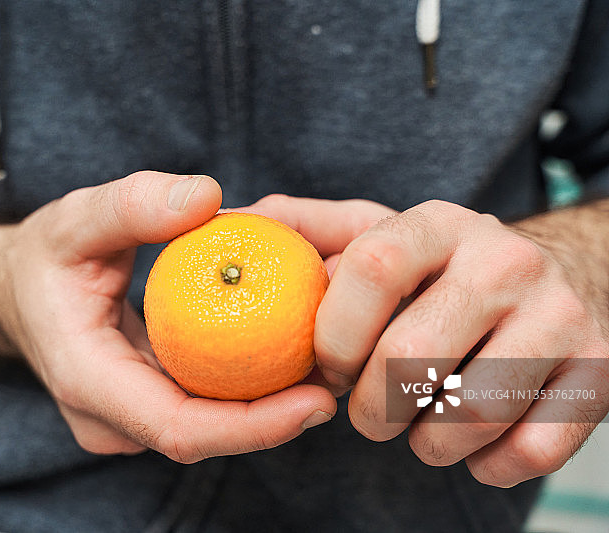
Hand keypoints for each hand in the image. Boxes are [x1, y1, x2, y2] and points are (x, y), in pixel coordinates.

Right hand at [0, 172, 336, 462]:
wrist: (17, 291)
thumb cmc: (45, 256)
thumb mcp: (78, 217)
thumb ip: (133, 204)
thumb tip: (205, 196)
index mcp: (87, 381)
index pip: (178, 428)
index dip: (252, 427)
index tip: (316, 402)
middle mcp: (109, 420)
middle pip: (207, 437)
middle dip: (279, 417)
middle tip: (344, 370)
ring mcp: (126, 422)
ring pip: (211, 429)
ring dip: (272, 404)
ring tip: (330, 360)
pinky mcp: (144, 411)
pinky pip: (205, 408)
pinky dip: (249, 386)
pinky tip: (291, 351)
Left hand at [243, 195, 608, 486]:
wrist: (559, 279)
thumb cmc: (439, 273)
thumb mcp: (380, 235)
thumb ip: (305, 231)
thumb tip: (228, 221)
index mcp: (436, 223)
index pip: (371, 267)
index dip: (334, 332)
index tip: (327, 366)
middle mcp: (504, 260)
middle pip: (411, 357)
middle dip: (369, 409)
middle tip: (368, 415)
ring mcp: (560, 314)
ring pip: (467, 414)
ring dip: (426, 442)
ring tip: (418, 427)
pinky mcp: (598, 371)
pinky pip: (530, 449)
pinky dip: (489, 465)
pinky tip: (475, 445)